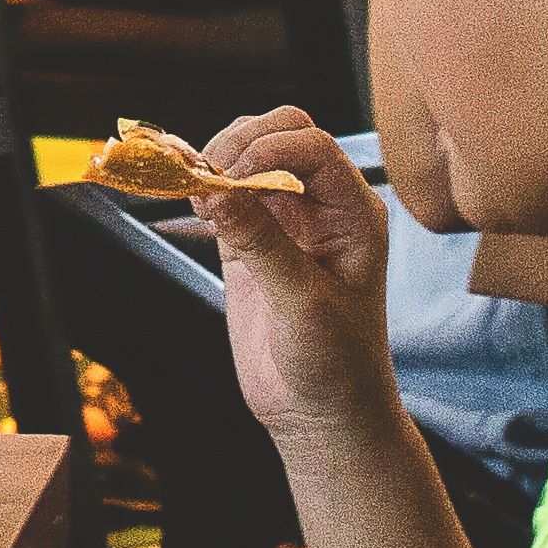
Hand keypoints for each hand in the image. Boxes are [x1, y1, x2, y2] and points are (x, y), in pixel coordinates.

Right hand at [179, 106, 403, 449]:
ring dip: (218, 161)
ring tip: (198, 194)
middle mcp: (323, 206)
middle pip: (283, 134)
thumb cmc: (336, 364)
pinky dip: (203, 188)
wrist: (321, 414)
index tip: (229, 180)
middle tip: (208, 179)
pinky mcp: (251, 240)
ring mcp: (286, 220)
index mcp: (354, 212)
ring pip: (250, 154)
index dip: (267, 150)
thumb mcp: (303, 304)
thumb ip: (262, 243)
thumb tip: (214, 190)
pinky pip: (226, 193)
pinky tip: (192, 203)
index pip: (313, 147)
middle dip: (241, 144)